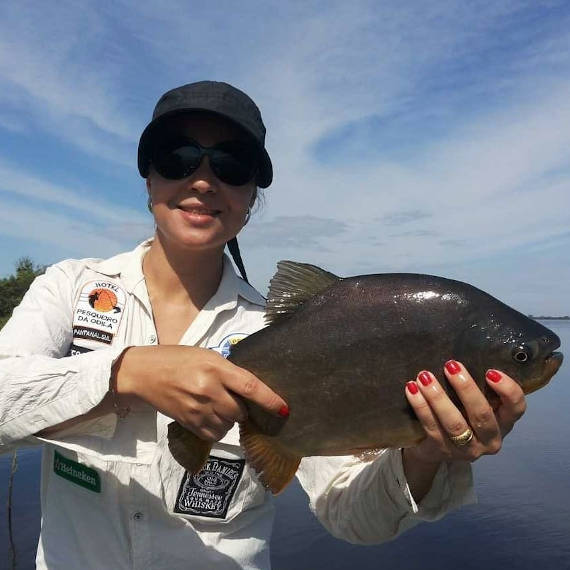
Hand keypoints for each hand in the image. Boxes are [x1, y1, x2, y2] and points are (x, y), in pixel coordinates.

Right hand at [114, 345, 287, 441]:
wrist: (143, 374)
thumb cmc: (177, 359)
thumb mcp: (206, 356)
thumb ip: (228, 371)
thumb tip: (250, 390)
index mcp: (215, 368)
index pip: (249, 387)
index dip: (270, 400)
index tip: (284, 409)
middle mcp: (208, 390)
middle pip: (240, 411)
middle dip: (244, 410)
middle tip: (235, 400)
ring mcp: (197, 409)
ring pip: (229, 426)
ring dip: (230, 420)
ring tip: (218, 406)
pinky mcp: (188, 423)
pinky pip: (214, 434)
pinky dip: (218, 428)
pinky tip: (209, 416)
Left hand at [404, 360, 526, 465]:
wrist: (434, 448)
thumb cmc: (460, 414)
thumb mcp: (474, 403)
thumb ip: (477, 386)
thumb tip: (462, 353)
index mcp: (504, 422)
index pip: (516, 408)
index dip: (507, 390)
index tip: (490, 372)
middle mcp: (490, 439)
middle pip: (482, 415)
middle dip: (466, 389)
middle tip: (450, 365)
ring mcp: (467, 450)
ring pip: (455, 424)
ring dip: (438, 398)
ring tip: (424, 377)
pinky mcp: (443, 451)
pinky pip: (431, 428)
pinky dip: (421, 407)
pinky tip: (411, 390)